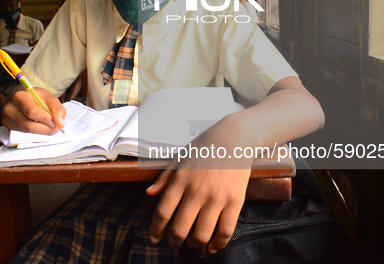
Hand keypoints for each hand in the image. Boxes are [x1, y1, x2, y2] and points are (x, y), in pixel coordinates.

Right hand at [1, 85, 65, 134]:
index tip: (55, 122)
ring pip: (27, 133)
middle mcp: (9, 109)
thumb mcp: (48, 97)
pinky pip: (23, 136)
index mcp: (19, 96)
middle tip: (55, 128)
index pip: (32, 112)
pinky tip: (40, 129)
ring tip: (49, 127)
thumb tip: (60, 125)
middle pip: (29, 125)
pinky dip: (35, 135)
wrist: (20, 97)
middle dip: (45, 129)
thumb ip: (57, 109)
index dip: (46, 119)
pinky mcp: (7, 128)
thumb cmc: (35, 97)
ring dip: (41, 133)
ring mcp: (6, 120)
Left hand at [146, 116, 252, 253]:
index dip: (156, 230)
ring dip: (194, 245)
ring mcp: (216, 198)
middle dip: (174, 241)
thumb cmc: (204, 147)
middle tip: (174, 243)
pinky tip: (213, 246)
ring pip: (201, 234)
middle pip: (179, 228)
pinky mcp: (235, 201)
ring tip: (193, 243)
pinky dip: (218, 244)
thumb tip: (149, 193)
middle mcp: (196, 191)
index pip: (162, 212)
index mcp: (180, 181)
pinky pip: (225, 231)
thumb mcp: (179, 158)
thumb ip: (164, 177)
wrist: (234, 137)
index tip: (155, 238)